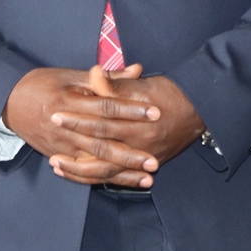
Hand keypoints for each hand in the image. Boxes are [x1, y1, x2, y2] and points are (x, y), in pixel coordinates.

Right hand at [3, 65, 162, 184]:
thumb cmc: (41, 84)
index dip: (131, 110)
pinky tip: (121, 183)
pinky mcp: (58, 156)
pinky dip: (102, 179)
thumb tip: (137, 70)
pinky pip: (82, 172)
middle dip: (130, 153)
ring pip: (95, 162)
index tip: (155, 112)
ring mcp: (61, 145)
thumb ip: (107, 78)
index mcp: (70, 101)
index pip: (106, 107)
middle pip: (102, 142)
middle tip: (155, 159)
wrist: (7, 101)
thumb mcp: (71, 75)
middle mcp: (66, 127)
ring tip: (146, 178)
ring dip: (121, 172)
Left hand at [49, 71, 206, 186]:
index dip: (77, 118)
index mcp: (137, 120)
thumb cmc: (169, 92)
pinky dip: (98, 178)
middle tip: (49, 147)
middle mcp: (140, 143)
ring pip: (107, 172)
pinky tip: (80, 176)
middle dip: (72, 149)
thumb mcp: (142, 85)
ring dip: (80, 171)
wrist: (201, 108)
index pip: (100, 121)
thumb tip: (93, 73)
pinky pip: (118, 178)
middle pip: (100, 150)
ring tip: (57, 167)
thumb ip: (115, 85)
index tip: (56, 114)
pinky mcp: (146, 165)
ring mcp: (143, 157)